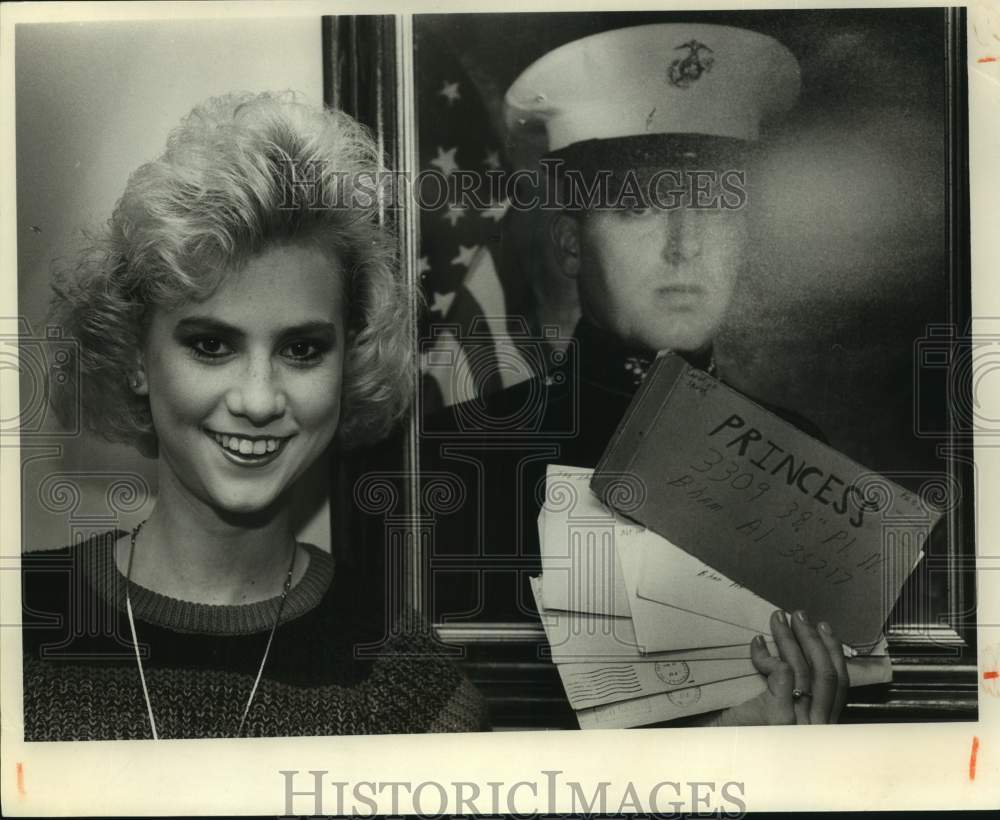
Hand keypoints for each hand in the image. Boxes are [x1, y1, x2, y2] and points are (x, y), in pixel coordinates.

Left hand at [712, 609, 848, 725]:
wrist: (724, 756)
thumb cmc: (746, 735)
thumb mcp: (777, 713)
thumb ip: (792, 692)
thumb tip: (795, 656)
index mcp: (822, 722)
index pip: (841, 684)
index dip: (834, 652)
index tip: (822, 628)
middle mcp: (817, 724)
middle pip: (826, 673)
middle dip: (814, 639)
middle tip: (800, 615)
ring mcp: (800, 722)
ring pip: (805, 670)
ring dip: (792, 639)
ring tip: (780, 618)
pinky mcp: (780, 716)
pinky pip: (782, 673)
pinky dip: (770, 656)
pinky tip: (758, 643)